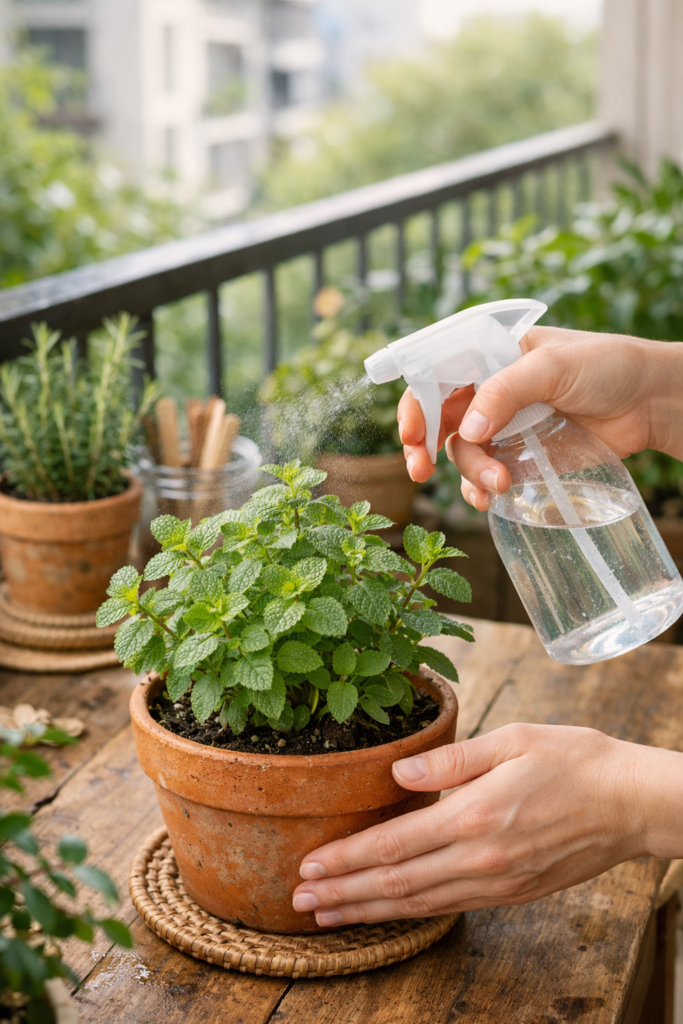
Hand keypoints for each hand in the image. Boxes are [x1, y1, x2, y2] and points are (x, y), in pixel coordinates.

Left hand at [292, 723, 682, 926]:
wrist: (630, 803)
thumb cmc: (572, 760)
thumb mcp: (511, 739)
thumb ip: (449, 758)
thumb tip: (397, 773)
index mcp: (474, 816)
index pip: (392, 845)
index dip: (345, 859)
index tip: (308, 867)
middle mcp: (480, 858)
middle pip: (396, 883)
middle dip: (343, 893)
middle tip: (298, 902)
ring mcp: (496, 882)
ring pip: (418, 904)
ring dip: (368, 911)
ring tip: (329, 916)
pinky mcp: (511, 892)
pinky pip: (449, 907)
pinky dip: (409, 913)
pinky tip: (387, 912)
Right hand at [398, 327, 682, 509]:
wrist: (650, 401)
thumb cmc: (607, 366)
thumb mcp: (552, 366)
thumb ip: (506, 390)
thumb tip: (467, 429)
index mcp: (490, 356)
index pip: (436, 375)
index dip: (416, 404)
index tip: (412, 434)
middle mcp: (491, 390)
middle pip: (441, 420)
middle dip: (426, 446)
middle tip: (421, 470)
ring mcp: (506, 425)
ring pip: (465, 452)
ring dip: (470, 472)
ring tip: (498, 485)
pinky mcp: (523, 455)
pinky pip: (488, 475)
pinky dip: (481, 490)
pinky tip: (489, 499)